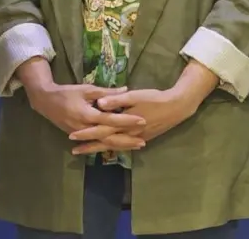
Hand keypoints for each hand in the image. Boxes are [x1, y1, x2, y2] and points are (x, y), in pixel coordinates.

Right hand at [26, 82, 147, 152]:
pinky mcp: (81, 137)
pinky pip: (97, 144)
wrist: (46, 102)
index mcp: (88, 115)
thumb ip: (106, 93)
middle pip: (110, 138)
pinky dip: (110, 145)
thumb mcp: (87, 89)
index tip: (142, 120)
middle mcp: (86, 129)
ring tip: (136, 145)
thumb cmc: (67, 93)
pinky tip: (121, 147)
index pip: (112, 120)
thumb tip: (126, 89)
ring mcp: (83, 135)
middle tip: (144, 141)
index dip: (127, 120)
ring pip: (104, 143)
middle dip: (127, 140)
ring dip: (121, 145)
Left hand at [69, 62, 218, 154]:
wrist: (176, 107)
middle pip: (105, 142)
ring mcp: (136, 138)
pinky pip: (123, 146)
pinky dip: (114, 148)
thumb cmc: (154, 99)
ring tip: (86, 151)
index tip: (72, 137)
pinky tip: (109, 149)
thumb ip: (116, 101)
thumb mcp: (134, 96)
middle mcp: (128, 134)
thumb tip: (99, 103)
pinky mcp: (142, 137)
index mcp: (124, 123)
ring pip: (114, 146)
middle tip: (74, 150)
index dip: (86, 134)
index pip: (101, 131)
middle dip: (89, 146)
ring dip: (99, 149)